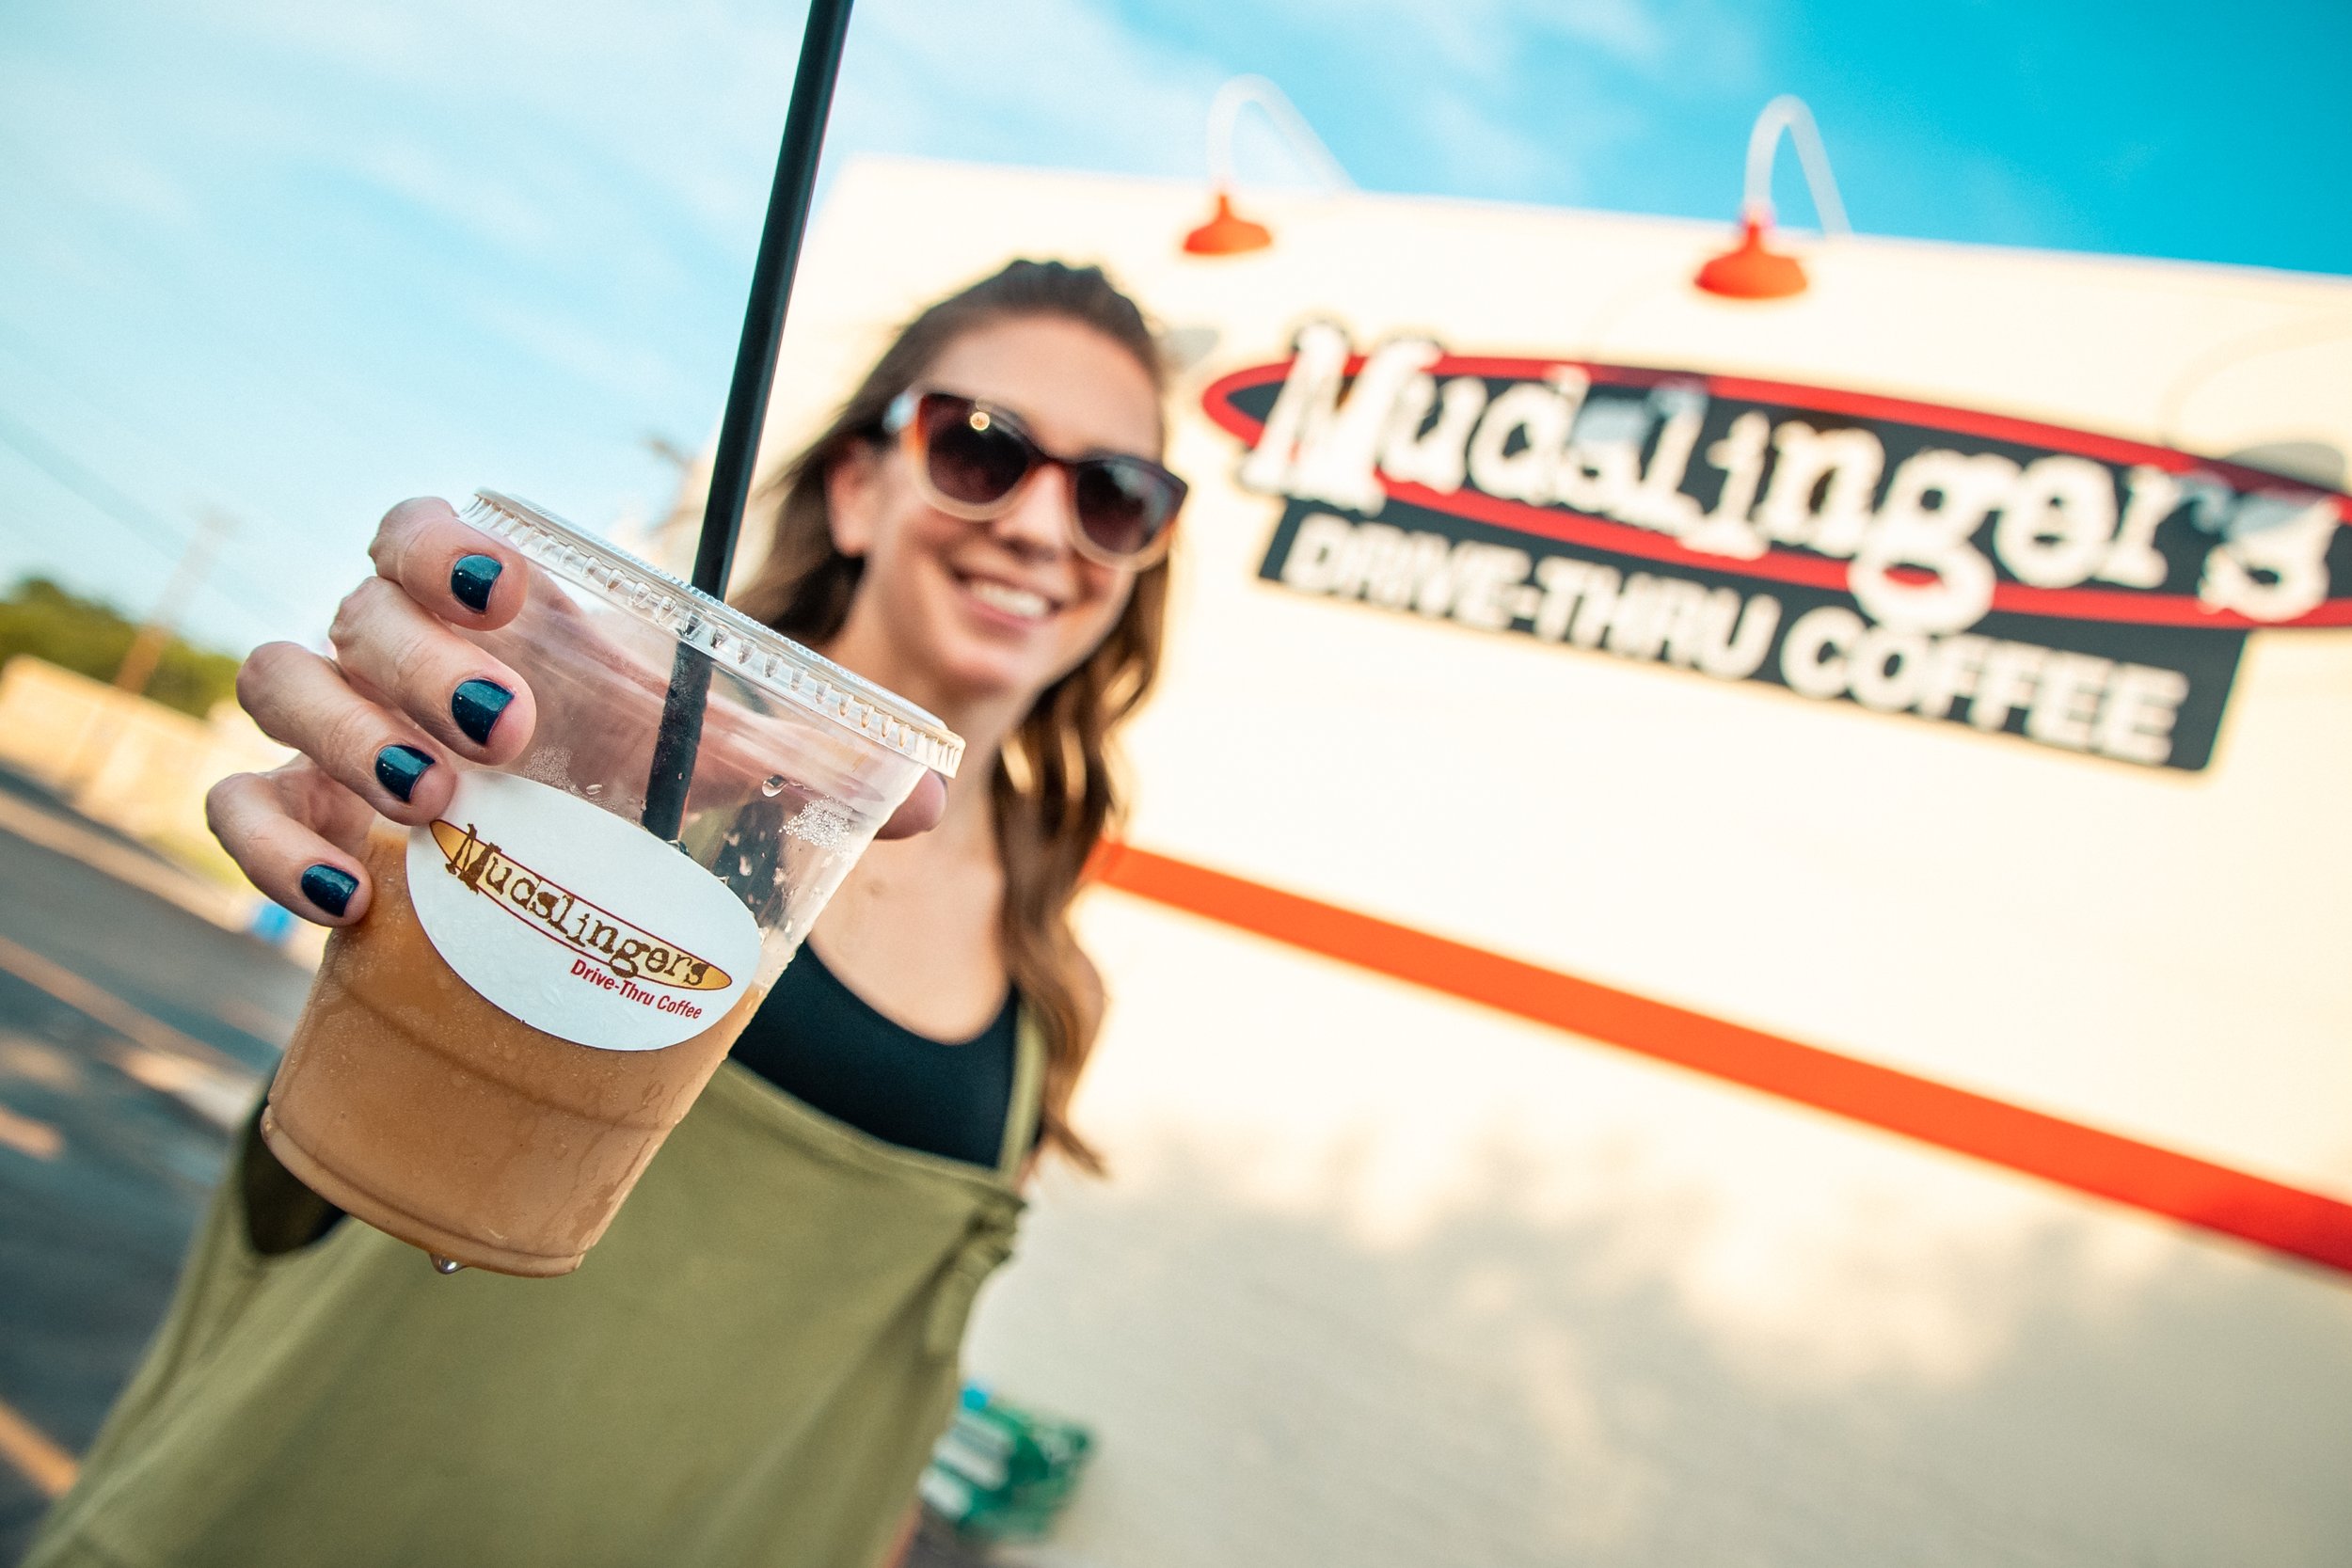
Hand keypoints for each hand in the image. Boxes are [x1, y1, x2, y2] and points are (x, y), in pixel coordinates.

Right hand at [206, 497, 944, 925]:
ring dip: (346, 736)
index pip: (421, 531)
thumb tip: (934, 792)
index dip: (445, 545)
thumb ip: (810, 769)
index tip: (511, 591)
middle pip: (356, 610)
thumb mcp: (705, 764)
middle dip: (422, 661)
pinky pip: (232, 808)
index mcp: (487, 614)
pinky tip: (346, 899)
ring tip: (435, 803)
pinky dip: (268, 849)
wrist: (535, 880)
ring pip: (277, 682)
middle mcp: (392, 655)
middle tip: (509, 733)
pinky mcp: (292, 824)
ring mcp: (330, 737)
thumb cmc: (618, 784)